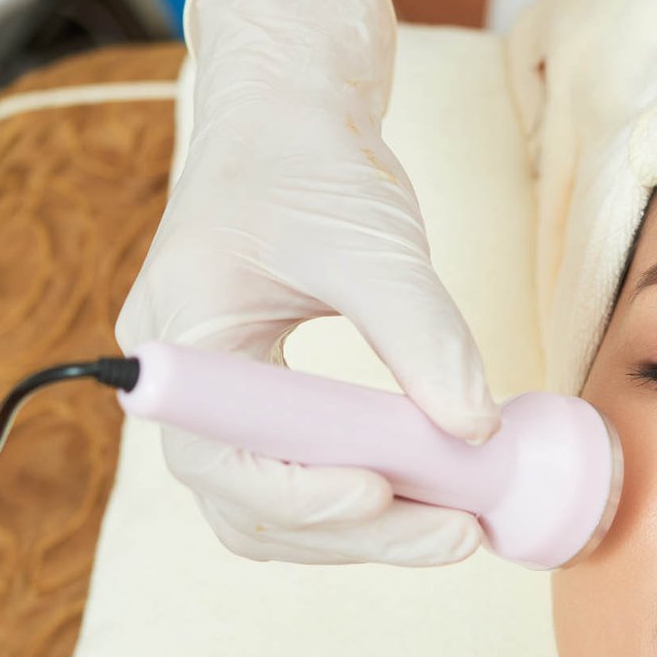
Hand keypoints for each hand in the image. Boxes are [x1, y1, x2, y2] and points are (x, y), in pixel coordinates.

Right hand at [115, 0, 500, 566]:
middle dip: (356, 532)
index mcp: (180, 335)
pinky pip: (303, 477)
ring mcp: (222, 400)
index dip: (297, 495)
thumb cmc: (311, 162)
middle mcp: (185, 384)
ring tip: (461, 524)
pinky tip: (437, 493)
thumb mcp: (373, 241)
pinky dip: (368, 498)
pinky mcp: (264, 407)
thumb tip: (475, 432)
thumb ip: (423, 335)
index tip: (384, 494)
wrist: (290, 121)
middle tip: (459, 534)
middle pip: (250, 506)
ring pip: (277, 510)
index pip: (217, 456)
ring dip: (368, 530)